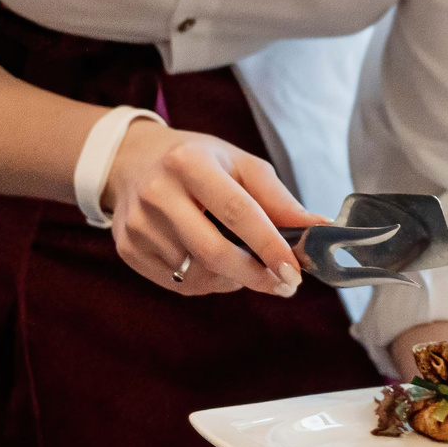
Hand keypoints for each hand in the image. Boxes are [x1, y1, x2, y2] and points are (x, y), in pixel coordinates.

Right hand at [103, 119, 320, 296]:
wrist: (132, 161)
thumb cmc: (198, 162)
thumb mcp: (240, 164)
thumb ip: (279, 199)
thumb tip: (319, 230)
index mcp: (189, 163)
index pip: (236, 211)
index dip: (269, 245)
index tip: (295, 270)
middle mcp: (157, 194)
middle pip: (214, 252)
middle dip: (257, 275)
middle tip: (285, 285)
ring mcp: (138, 226)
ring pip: (199, 274)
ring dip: (233, 277)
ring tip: (244, 261)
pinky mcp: (129, 250)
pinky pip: (180, 284)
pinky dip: (207, 280)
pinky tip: (211, 261)